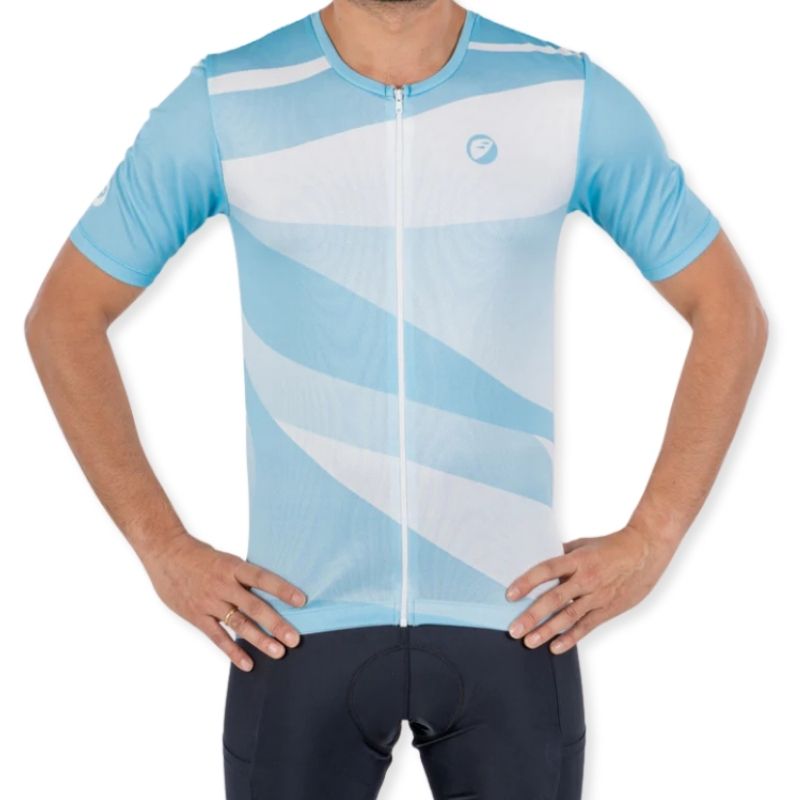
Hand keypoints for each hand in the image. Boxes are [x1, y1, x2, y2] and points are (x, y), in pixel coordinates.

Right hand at [140, 531, 306, 670]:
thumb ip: (243, 576)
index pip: (263, 578)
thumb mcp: (225, 560)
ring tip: (277, 652)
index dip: (282, 589)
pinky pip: (217, 637)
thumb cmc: (198, 556)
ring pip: (239, 624)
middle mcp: (223, 585)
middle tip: (294, 639)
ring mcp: (210, 602)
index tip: (301, 601)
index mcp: (233, 567)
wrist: (165, 554)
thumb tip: (270, 590)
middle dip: (276, 624)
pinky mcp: (197, 616)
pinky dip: (233, 651)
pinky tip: (247, 663)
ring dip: (259, 640)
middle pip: (254, 607)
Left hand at [505, 526, 675, 652]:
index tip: (510, 595)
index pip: (546, 570)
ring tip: (529, 642)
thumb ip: (561, 554)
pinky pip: (586, 626)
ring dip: (547, 631)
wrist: (645, 551)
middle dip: (532, 616)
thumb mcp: (583, 544)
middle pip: (554, 599)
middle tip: (514, 629)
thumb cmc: (612, 546)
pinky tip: (555, 647)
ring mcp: (597, 596)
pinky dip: (570, 638)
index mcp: (577, 560)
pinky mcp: (607, 609)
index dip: (527, 582)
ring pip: (568, 617)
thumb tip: (538, 558)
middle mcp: (586, 579)